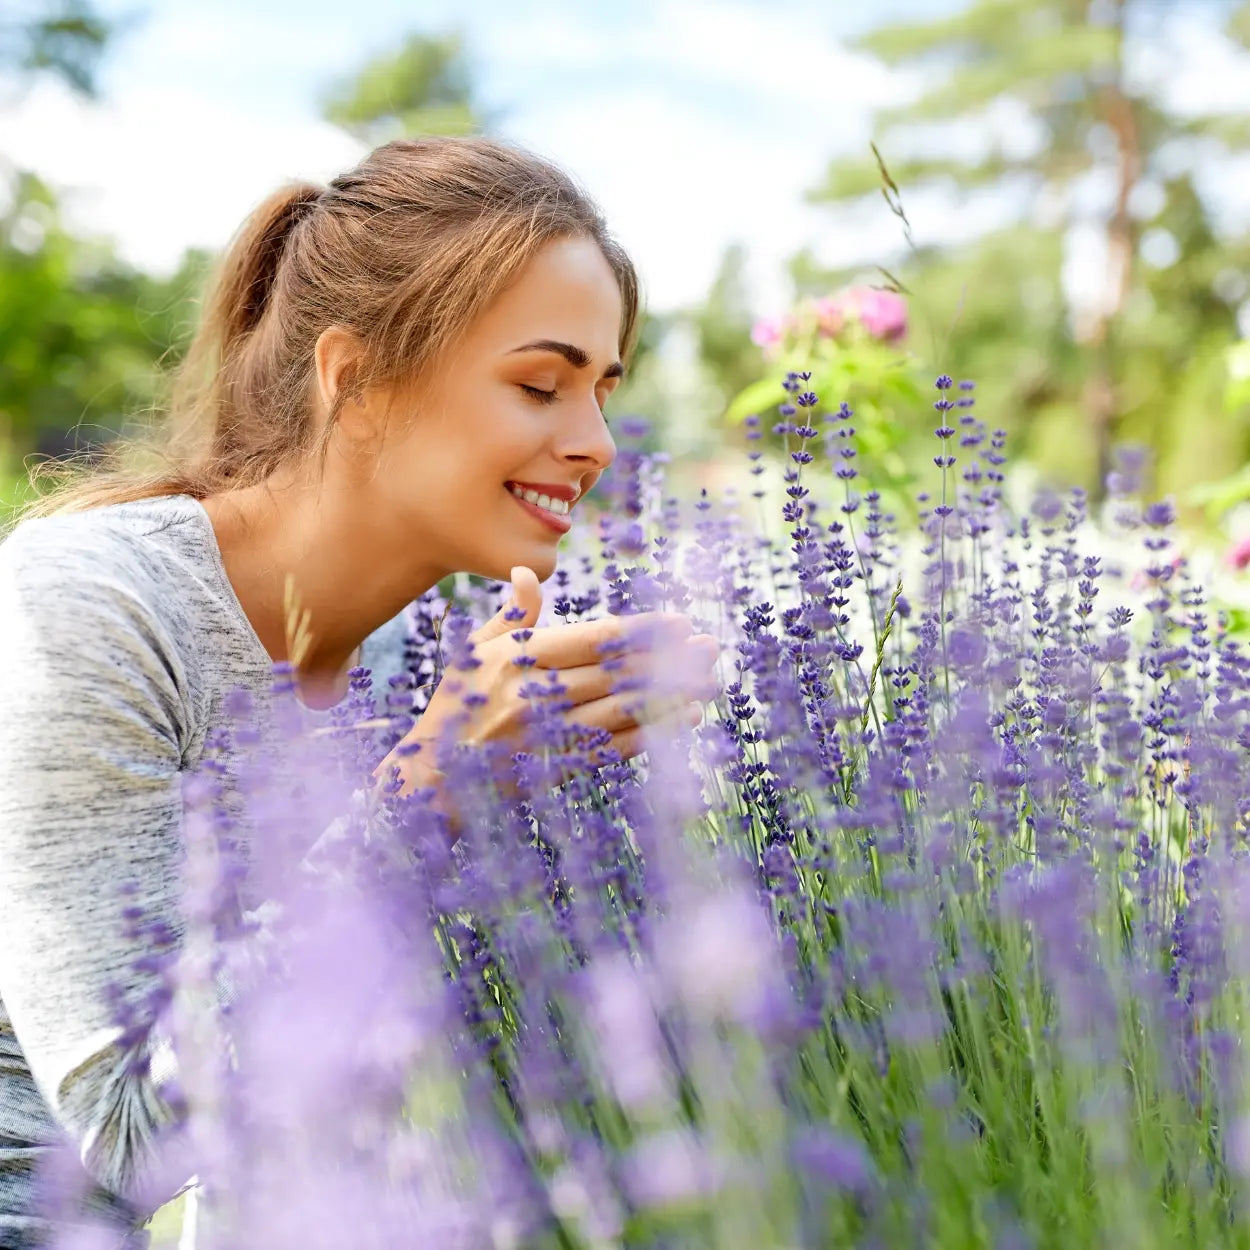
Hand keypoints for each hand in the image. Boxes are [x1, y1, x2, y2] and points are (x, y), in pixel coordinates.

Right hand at [373, 566, 719, 800]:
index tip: (678, 622)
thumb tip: (531, 573)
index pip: (593, 639)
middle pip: (618, 671)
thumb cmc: (455, 705)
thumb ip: (512, 616)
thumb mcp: (474, 652)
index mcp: (518, 658)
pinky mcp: (558, 766)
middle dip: (669, 658)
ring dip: (671, 694)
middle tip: (710, 645)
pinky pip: (616, 747)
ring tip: (709, 680)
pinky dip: (654, 732)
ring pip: (624, 708)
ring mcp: (548, 734)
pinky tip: (684, 718)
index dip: (642, 630)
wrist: (431, 777)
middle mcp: (536, 694)